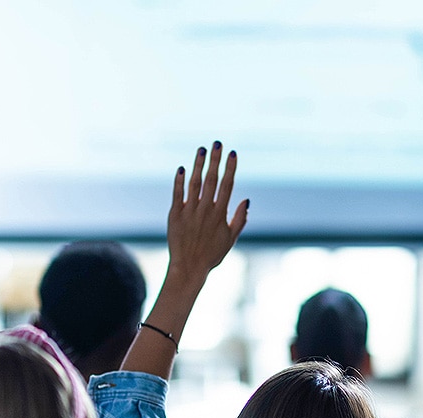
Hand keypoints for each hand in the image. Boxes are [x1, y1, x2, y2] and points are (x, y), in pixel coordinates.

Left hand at [167, 141, 247, 284]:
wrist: (189, 268)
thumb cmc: (211, 255)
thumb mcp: (231, 239)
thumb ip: (239, 219)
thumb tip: (246, 200)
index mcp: (220, 214)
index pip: (227, 185)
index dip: (230, 168)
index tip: (233, 153)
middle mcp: (205, 210)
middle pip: (211, 180)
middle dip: (215, 160)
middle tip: (216, 143)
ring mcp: (189, 211)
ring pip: (194, 183)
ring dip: (198, 165)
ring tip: (201, 149)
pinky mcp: (175, 215)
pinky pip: (177, 194)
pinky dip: (179, 181)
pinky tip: (181, 168)